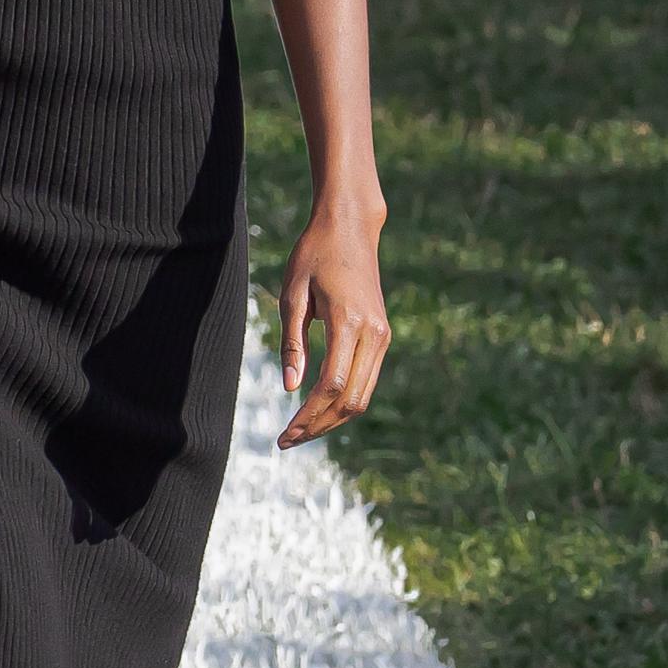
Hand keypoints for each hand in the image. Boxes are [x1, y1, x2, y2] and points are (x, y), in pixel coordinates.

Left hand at [276, 208, 388, 448]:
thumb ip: (292, 343)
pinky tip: (318, 408)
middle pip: (351, 400)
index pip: (332, 385)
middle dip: (319, 425)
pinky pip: (367, 380)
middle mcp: (374, 333)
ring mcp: (383, 336)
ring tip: (300, 430)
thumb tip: (290, 388)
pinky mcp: (382, 336)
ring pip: (363, 396)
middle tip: (288, 440)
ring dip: (332, 419)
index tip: (285, 434)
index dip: (308, 416)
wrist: (350, 227)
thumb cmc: (314, 255)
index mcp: (349, 322)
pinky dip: (344, 401)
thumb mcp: (293, 295)